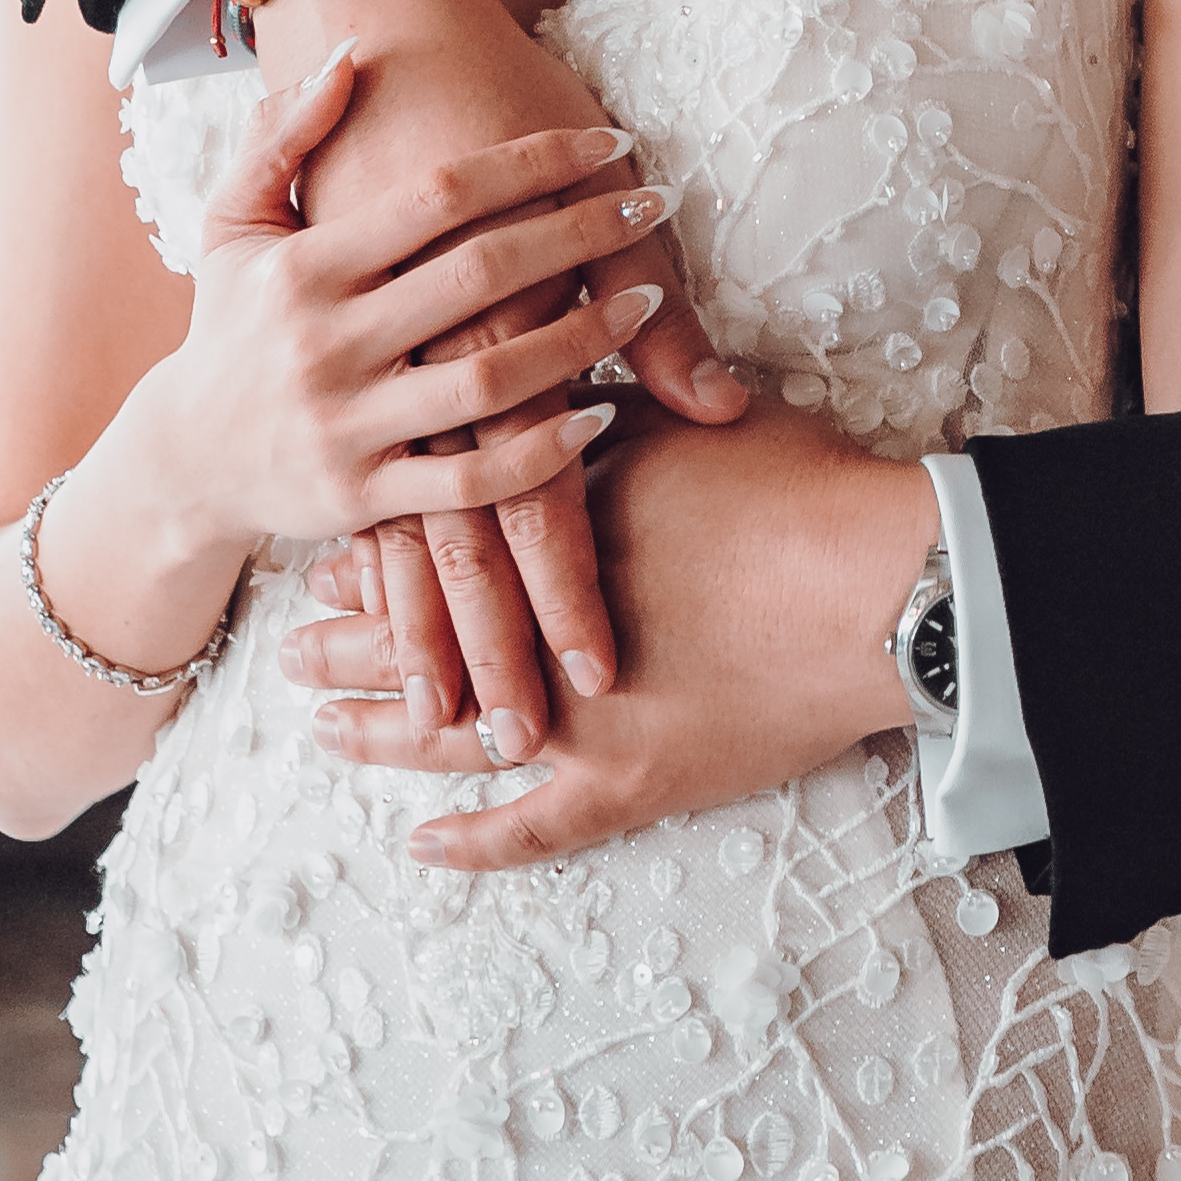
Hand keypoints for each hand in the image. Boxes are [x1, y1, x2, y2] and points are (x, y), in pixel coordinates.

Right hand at [256, 0, 747, 749]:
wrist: (183, 460)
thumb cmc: (229, 325)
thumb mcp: (233, 223)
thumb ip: (283, 137)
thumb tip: (349, 55)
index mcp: (303, 267)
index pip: (437, 195)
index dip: (531, 162)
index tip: (604, 139)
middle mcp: (325, 343)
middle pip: (478, 276)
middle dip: (578, 233)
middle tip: (649, 205)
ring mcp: (347, 426)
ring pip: (488, 382)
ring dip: (581, 340)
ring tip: (646, 302)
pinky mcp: (365, 498)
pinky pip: (472, 481)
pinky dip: (542, 453)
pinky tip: (601, 413)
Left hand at [288, 399, 940, 869]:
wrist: (888, 579)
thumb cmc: (809, 484)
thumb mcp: (713, 409)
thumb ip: (649, 375)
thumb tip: (608, 331)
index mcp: (550, 518)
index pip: (440, 538)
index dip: (386, 550)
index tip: (330, 563)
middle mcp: (542, 622)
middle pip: (424, 629)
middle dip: (355, 640)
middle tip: (292, 654)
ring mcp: (577, 712)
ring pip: (449, 726)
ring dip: (382, 731)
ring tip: (320, 732)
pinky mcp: (628, 781)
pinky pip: (533, 827)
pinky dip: (479, 842)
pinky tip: (424, 849)